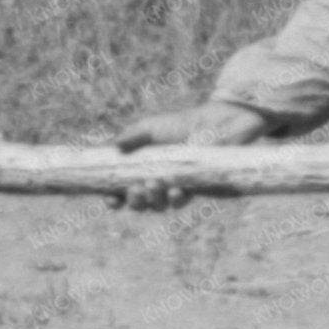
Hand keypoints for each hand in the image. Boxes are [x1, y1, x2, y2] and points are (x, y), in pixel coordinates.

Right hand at [110, 101, 268, 210]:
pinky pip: (181, 201)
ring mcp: (175, 185)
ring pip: (158, 205)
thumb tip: (113, 148)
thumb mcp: (151, 126)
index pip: (122, 187)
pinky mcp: (195, 188)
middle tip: (136, 191)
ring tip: (154, 184)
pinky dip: (175, 199)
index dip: (114, 197)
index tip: (111, 200)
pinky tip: (176, 190)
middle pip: (139, 202)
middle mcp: (156, 179)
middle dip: (135, 202)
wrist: (218, 122)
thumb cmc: (182, 122)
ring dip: (153, 201)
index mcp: (141, 167)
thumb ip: (131, 136)